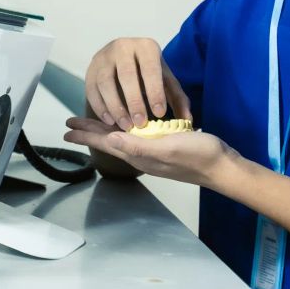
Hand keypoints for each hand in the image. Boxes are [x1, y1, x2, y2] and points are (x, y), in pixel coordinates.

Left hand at [64, 117, 238, 187]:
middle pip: (110, 140)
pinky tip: (127, 122)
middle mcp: (142, 154)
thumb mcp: (168, 149)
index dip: (86, 135)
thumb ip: (139, 146)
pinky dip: (126, 127)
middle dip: (90, 131)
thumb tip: (110, 140)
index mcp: (140, 154)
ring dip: (105, 129)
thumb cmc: (197, 156)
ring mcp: (153, 151)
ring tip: (92, 122)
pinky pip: (137, 135)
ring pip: (122, 137)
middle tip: (70, 123)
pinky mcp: (164, 145)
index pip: (106, 143)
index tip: (67, 129)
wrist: (222, 166)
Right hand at [85, 37, 192, 130]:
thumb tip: (187, 120)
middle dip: (134, 101)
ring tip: (125, 126)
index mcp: (146, 46)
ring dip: (115, 106)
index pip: (150, 68)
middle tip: (140, 124)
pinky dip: (100, 107)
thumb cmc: (149, 73)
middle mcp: (123, 46)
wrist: (123, 59)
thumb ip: (178, 100)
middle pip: (126, 74)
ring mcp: (103, 56)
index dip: (154, 91)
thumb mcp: (165, 81)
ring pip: (106, 82)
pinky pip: (92, 89)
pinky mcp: (90, 69)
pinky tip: (109, 121)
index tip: (159, 113)